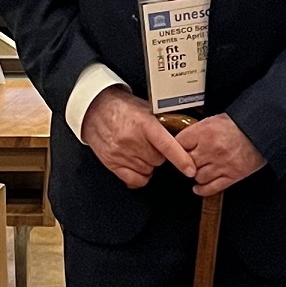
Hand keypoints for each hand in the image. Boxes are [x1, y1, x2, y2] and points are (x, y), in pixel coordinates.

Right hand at [80, 86, 196, 188]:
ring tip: (141, 149)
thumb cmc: (122, 107)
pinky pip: (134, 179)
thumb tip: (182, 131)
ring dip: (149, 163)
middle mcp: (132, 141)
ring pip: (148, 170)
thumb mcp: (146, 108)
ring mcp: (121, 154)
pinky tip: (138, 164)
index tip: (190, 170)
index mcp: (144, 124)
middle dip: (160, 154)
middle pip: (159, 160)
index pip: (167, 146)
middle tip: (151, 143)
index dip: (181, 160)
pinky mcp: (112, 163)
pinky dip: (140, 175)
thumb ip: (163, 121)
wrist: (95, 109)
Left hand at [176, 113, 266, 196]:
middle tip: (190, 159)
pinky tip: (198, 187)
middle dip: (188, 161)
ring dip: (197, 174)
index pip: (179, 143)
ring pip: (197, 176)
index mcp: (206, 132)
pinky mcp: (232, 176)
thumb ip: (197, 131)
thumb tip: (181, 141)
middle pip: (187, 162)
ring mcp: (222, 164)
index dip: (178, 147)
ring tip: (200, 169)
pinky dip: (202, 189)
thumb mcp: (215, 120)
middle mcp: (212, 149)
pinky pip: (210, 188)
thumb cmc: (239, 124)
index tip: (178, 149)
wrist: (262, 131)